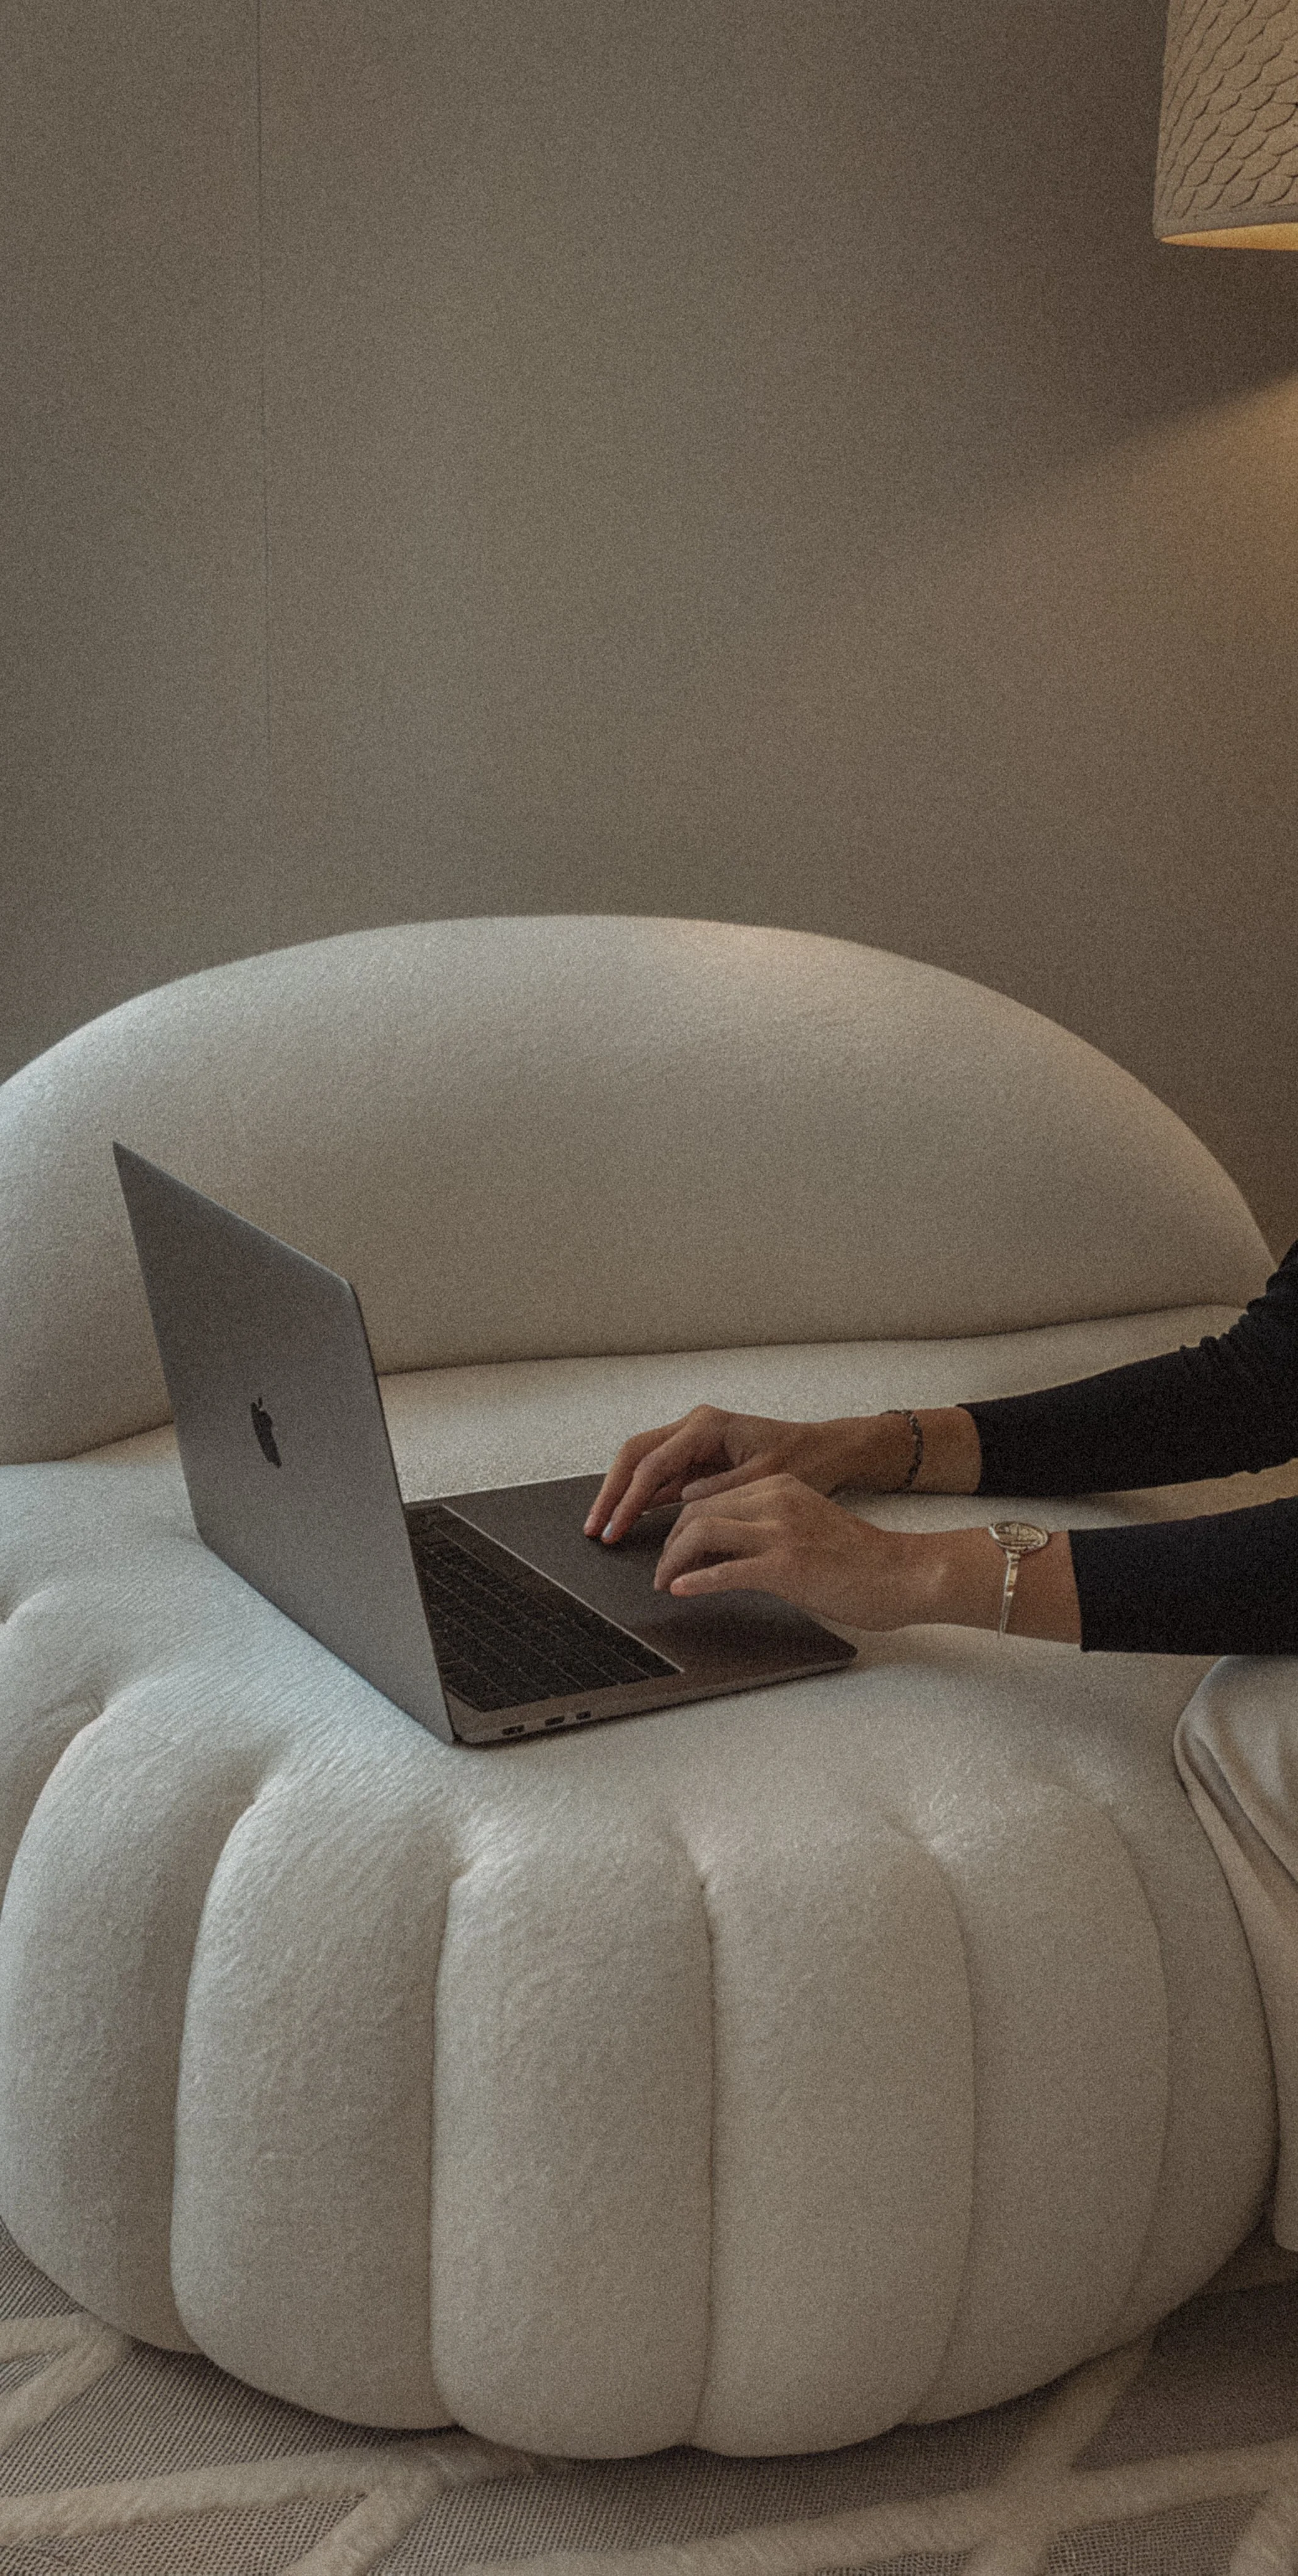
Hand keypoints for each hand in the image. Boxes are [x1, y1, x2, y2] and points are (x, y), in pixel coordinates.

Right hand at [584, 1405, 859, 1544]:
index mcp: (708, 1426)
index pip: (654, 1463)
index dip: (629, 1499)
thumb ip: (723, 1490)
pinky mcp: (698, 1461)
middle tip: (594, 1527)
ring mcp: (693, 1443)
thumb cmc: (804, 1460)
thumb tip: (684, 1502)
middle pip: (635, 1455)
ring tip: (604, 1528)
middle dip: (612, 1492)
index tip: (615, 1527)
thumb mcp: (767, 1480)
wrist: (827, 1452)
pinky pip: (659, 1478)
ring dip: (621, 1496)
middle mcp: (695, 1428)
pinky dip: (642, 1499)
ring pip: (642, 1464)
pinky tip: (628, 1522)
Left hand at [651, 1474, 913, 1630]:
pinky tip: (680, 1589)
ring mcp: (781, 1531)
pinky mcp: (787, 1565)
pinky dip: (695, 1580)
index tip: (670, 1547)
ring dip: (673, 1559)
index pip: (711, 1497)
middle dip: (669, 1542)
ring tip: (665, 1580)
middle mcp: (776, 1500)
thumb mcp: (805, 1527)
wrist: (904, 1574)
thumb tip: (720, 1553)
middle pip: (698, 1510)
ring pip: (702, 1531)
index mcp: (780, 1487)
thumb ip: (765, 1530)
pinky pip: (726, 1570)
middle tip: (661, 1568)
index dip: (681, 1524)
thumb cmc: (860, 1559)